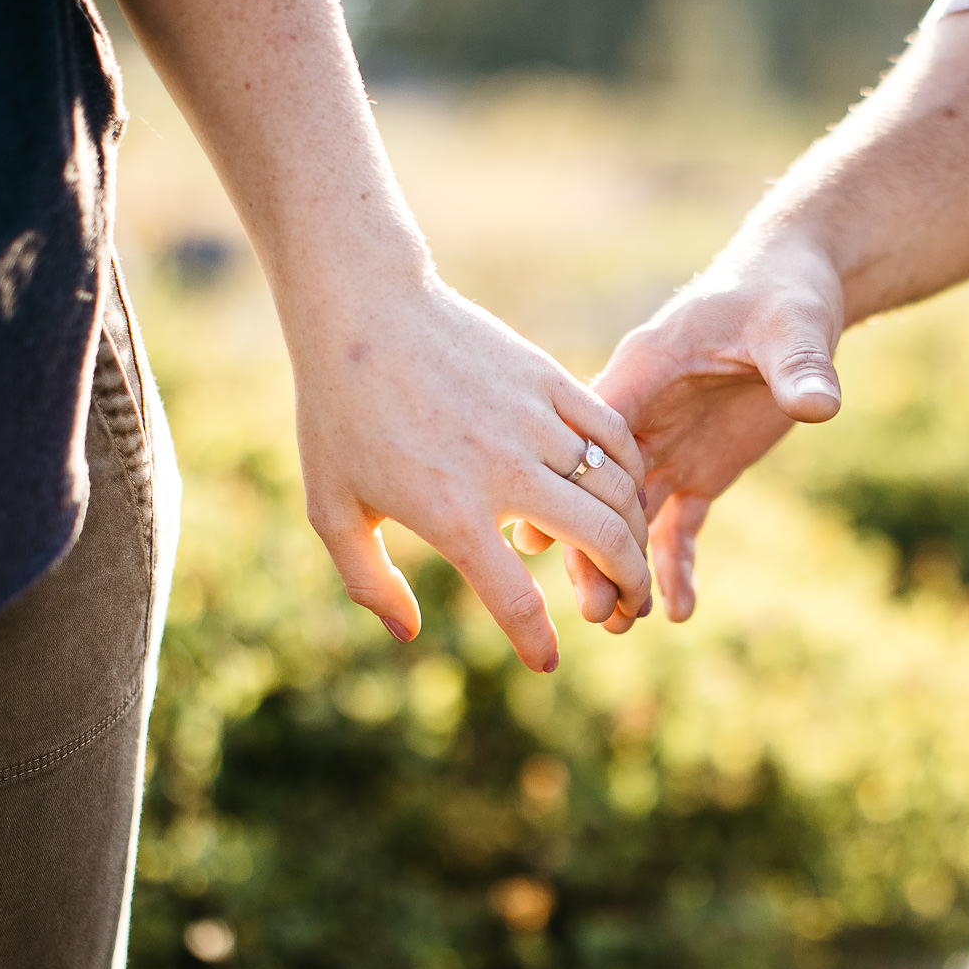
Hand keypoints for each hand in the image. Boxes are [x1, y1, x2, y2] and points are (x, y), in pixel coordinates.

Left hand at [291, 274, 648, 671]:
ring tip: (633, 555)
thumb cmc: (338, 412)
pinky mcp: (549, 379)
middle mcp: (504, 470)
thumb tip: (409, 634)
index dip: (537, 641)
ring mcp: (534, 421)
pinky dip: (632, 471)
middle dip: (627, 586)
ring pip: (616, 491)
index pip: (514, 599)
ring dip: (637, 534)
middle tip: (629, 607)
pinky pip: (613, 435)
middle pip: (600, 543)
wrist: (362, 307)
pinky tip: (627, 491)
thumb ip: (368, 581)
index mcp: (451, 512)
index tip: (547, 661)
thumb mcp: (331, 508)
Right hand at [528, 233, 845, 623]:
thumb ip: (799, 366)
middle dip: (593, 549)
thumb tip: (819, 405)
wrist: (796, 294)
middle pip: (602, 490)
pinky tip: (678, 613)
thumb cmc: (783, 295)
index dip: (566, 486)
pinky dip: (677, 567)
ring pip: (631, 519)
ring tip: (619, 627)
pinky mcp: (700, 469)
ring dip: (622, 569)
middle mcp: (645, 416)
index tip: (538, 540)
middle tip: (592, 610)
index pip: (594, 436)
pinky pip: (681, 525)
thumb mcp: (792, 325)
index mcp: (645, 372)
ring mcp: (669, 447)